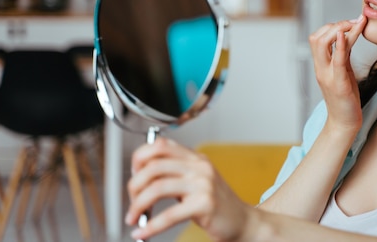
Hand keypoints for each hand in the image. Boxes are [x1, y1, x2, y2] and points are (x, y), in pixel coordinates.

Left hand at [126, 137, 251, 240]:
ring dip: (138, 205)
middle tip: (132, 202)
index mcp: (196, 158)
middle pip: (154, 166)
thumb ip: (176, 175)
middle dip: (134, 186)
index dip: (140, 158)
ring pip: (158, 187)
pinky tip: (143, 233)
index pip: (160, 145)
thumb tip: (140, 179)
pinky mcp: (205, 204)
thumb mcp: (198, 182)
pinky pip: (170, 215)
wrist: (245, 222)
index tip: (134, 175)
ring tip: (133, 218)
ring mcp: (204, 184)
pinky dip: (151, 226)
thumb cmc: (218, 205)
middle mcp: (199, 167)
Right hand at [309, 15, 366, 132]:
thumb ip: (343, 54)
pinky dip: (340, 45)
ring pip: (322, 44)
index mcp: (321, 65)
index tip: (350, 22)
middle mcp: (321, 69)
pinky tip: (346, 34)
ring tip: (355, 24)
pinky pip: (337, 60)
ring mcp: (327, 76)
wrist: (344, 123)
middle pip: (317, 38)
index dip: (331, 26)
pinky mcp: (339, 84)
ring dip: (339, 29)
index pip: (317, 38)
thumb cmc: (346, 98)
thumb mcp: (344, 71)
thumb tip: (348, 35)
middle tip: (354, 21)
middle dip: (335, 24)